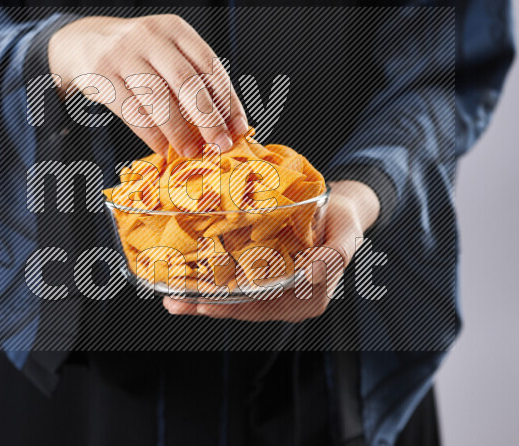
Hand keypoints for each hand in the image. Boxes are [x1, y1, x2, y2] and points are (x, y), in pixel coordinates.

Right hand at [48, 15, 248, 156]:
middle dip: (208, 118)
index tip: (239, 130)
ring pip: (158, 98)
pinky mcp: (101, 75)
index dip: (228, 101)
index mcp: (176, 29)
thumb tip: (225, 126)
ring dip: (178, 131)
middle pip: (187, 82)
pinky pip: (131, 111)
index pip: (210, 67)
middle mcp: (151, 36)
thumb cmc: (138, 55)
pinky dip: (150, 134)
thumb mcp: (166, 53)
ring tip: (191, 151)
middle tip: (221, 145)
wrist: (83, 42)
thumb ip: (193, 80)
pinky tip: (163, 148)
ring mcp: (123, 54)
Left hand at [163, 180, 380, 320]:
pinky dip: (208, 288)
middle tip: (177, 299)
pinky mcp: (262, 281)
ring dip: (201, 299)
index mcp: (311, 298)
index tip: (207, 301)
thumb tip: (311, 272)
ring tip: (172, 296)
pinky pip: (234, 289)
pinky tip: (181, 288)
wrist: (335, 210)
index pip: (267, 306)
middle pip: (245, 307)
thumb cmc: (341, 221)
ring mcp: (274, 294)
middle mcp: (290, 301)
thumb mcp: (346, 233)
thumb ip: (335, 256)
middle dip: (209, 304)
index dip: (235, 305)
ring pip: (235, 301)